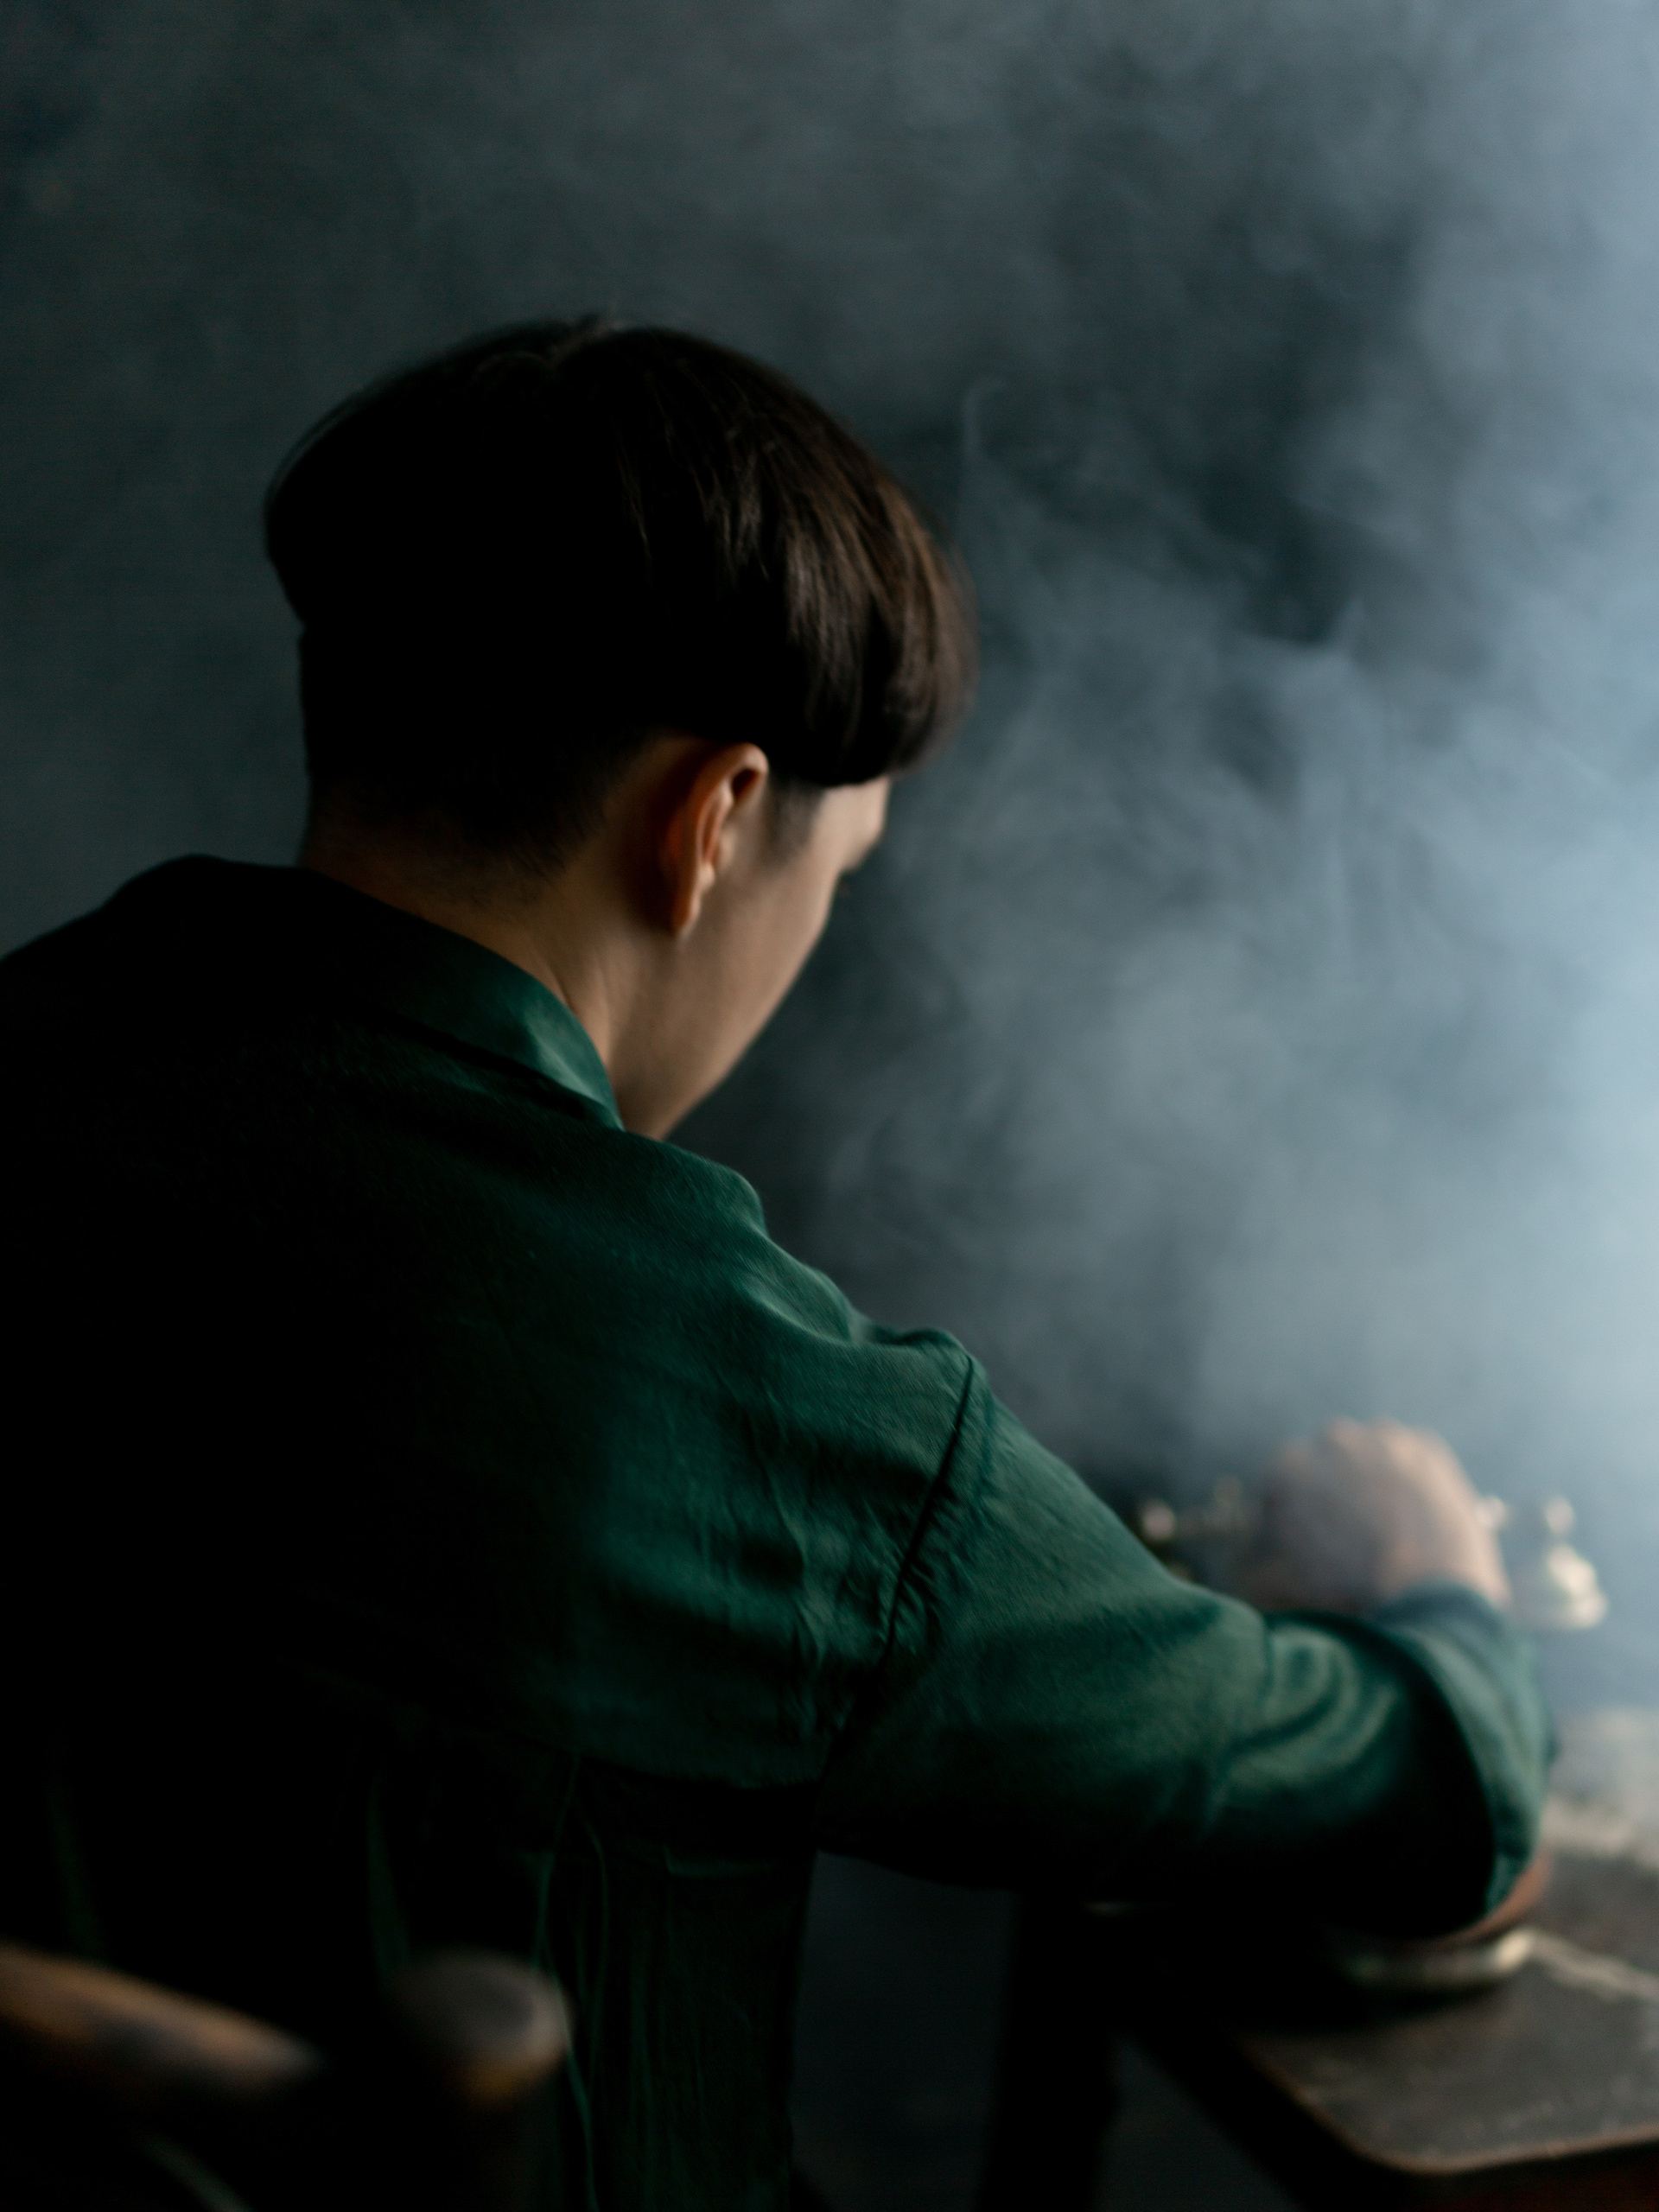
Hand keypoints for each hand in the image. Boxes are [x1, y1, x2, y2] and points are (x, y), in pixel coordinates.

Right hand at [1240, 1418, 1510, 1614]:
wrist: (1428, 1603)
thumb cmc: (1345, 1598)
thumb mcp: (1275, 1590)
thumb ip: (1248, 1565)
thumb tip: (1244, 1559)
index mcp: (1288, 1467)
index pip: (1282, 1486)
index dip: (1292, 1518)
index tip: (1308, 1545)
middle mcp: (1333, 1440)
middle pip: (1325, 1465)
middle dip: (1332, 1494)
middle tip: (1349, 1539)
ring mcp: (1384, 1439)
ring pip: (1367, 1456)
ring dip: (1370, 1481)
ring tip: (1386, 1530)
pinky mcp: (1427, 1447)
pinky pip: (1409, 1457)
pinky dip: (1408, 1480)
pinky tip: (1413, 1517)